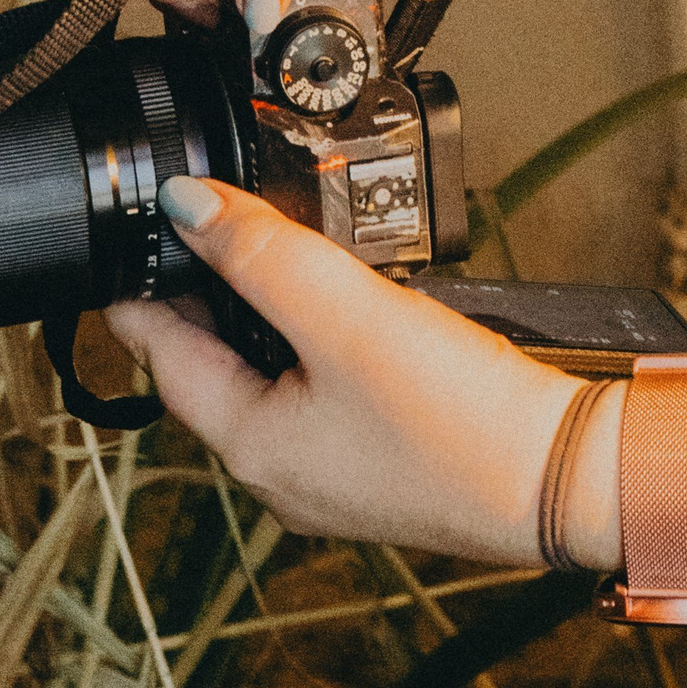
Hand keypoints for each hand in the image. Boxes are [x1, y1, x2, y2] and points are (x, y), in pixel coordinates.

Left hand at [104, 179, 615, 566]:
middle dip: (202, 295)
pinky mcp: (381, 458)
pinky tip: (347, 302)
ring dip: (263, 313)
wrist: (564, 481)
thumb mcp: (345, 317)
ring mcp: (332, 470)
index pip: (161, 357)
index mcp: (251, 446)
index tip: (122, 235)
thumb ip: (262, 255)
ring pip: (269, 376)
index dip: (140, 290)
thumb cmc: (456, 421)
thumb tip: (183, 206)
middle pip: (212, 367)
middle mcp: (280, 471)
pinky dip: (316, 339)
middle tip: (198, 217)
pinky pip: (321, 389)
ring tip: (266, 242)